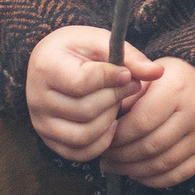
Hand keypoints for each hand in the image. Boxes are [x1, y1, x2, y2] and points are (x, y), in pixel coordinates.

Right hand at [26, 24, 145, 162]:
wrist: (53, 62)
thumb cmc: (80, 50)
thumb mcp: (101, 42)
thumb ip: (130, 57)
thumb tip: (158, 72)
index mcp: (46, 66)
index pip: (82, 82)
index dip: (111, 79)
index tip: (126, 74)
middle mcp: (36, 97)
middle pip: (85, 110)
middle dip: (115, 100)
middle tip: (128, 88)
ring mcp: (40, 122)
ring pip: (83, 135)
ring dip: (109, 121)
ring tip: (117, 104)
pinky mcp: (49, 139)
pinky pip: (78, 153)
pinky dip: (101, 143)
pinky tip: (112, 125)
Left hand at [102, 57, 194, 187]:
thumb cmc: (173, 78)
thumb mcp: (150, 72)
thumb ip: (128, 90)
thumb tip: (107, 115)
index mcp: (177, 89)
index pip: (140, 122)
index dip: (118, 136)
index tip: (103, 138)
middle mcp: (194, 113)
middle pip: (150, 146)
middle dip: (122, 156)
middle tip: (105, 158)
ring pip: (163, 164)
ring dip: (134, 170)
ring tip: (117, 167)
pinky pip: (179, 174)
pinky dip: (155, 179)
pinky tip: (139, 174)